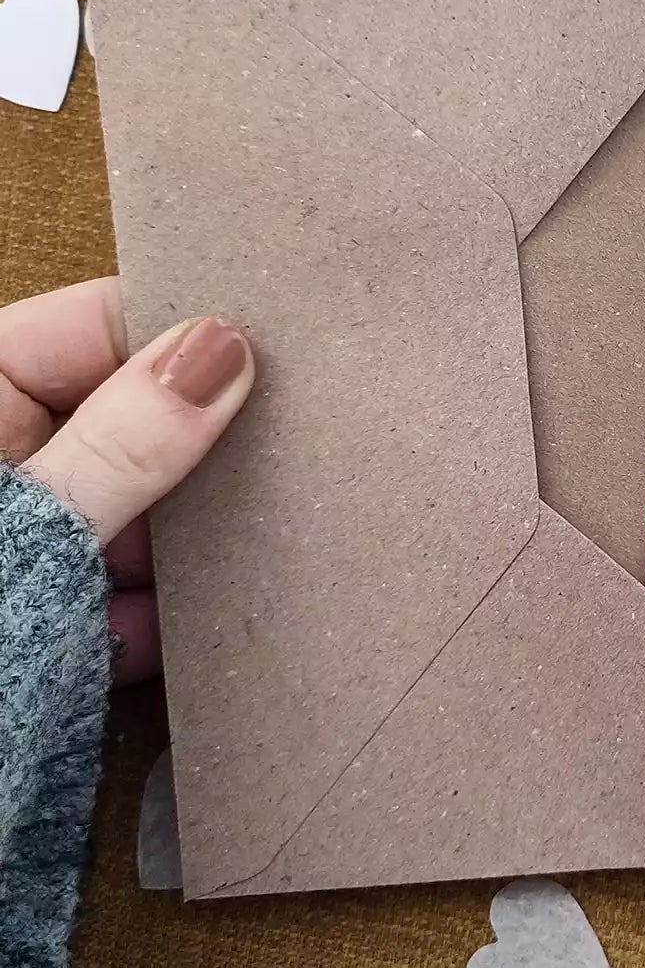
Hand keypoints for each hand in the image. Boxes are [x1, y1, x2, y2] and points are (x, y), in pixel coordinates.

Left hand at [1, 278, 254, 686]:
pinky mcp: (40, 633)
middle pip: (125, 423)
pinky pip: (120, 598)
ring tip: (259, 554)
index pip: (87, 330)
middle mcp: (0, 477)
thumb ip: (123, 444)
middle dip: (200, 451)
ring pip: (135, 517)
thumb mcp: (21, 541)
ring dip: (192, 545)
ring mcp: (19, 559)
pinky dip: (161, 617)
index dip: (176, 336)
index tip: (273, 359)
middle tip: (292, 458)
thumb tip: (222, 349)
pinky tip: (205, 636)